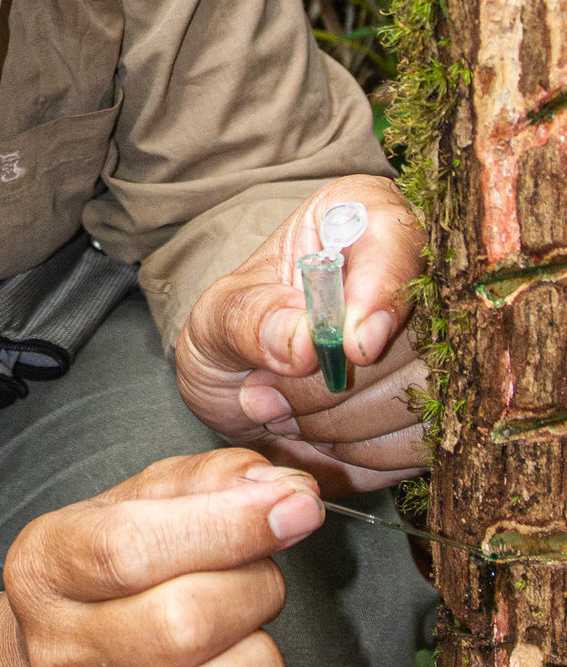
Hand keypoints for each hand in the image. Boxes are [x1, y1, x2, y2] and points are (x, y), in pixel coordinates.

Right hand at [0, 448, 320, 666]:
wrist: (70, 646)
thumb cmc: (119, 559)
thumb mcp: (147, 497)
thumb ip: (213, 480)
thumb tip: (286, 490)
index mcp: (46, 565)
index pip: (129, 548)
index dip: (228, 526)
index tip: (297, 508)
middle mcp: (59, 652)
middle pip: (177, 629)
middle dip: (253, 591)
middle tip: (262, 575)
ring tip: (257, 639)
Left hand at [176, 176, 426, 494]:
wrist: (248, 389)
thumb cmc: (237, 333)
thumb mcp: (218, 318)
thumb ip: (252, 319)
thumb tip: (306, 341)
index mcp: (360, 215)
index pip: (399, 241)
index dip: (383, 294)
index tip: (356, 349)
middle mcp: (417, 267)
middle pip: (421, 329)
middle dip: (343, 382)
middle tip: (273, 393)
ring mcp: (445, 338)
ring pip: (428, 392)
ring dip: (347, 422)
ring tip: (290, 410)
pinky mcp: (448, 404)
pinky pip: (428, 439)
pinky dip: (369, 451)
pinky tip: (327, 436)